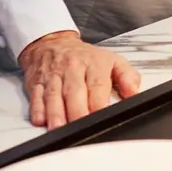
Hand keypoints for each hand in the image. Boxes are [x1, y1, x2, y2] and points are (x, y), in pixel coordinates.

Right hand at [17, 31, 140, 129]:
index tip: (101, 114)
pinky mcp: (36, 83)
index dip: (98, 101)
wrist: (53, 43)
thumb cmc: (85, 57)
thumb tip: (135, 93)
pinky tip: (40, 119)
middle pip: (74, 91)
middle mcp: (73, 69)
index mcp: (94, 64)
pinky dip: (37, 108)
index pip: (97, 84)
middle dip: (77, 110)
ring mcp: (53, 76)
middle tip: (80, 125)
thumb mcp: (112, 60)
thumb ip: (127, 76)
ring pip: (54, 95)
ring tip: (58, 127)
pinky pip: (36, 96)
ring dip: (55, 112)